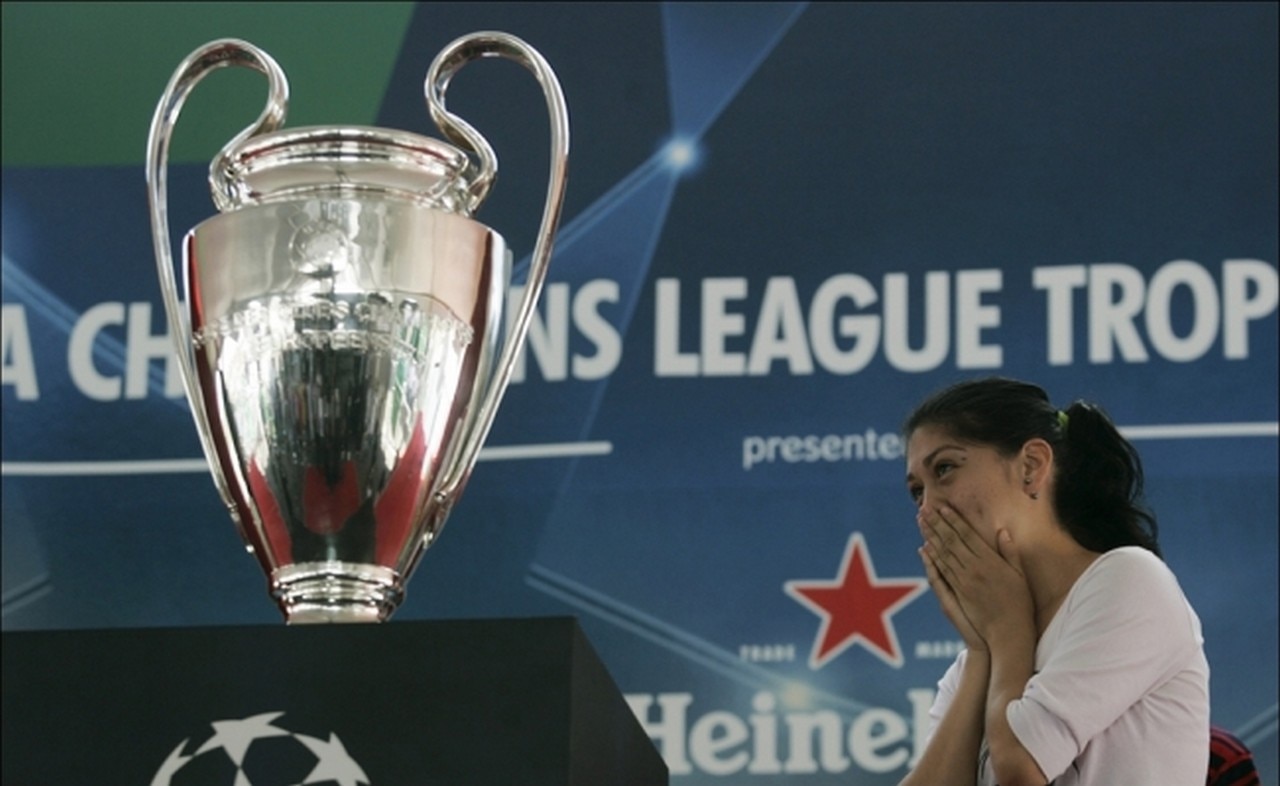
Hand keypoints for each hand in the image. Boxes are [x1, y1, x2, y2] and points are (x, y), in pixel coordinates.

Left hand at [919, 505, 1033, 642]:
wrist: (1008, 631)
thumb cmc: (1019, 603)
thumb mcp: (1020, 575)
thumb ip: (1009, 552)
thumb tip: (1002, 531)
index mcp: (990, 560)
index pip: (967, 535)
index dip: (954, 520)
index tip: (943, 507)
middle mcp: (974, 568)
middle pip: (951, 540)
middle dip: (937, 523)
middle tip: (924, 509)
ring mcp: (963, 580)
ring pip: (943, 553)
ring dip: (931, 536)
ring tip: (921, 522)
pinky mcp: (957, 593)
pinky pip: (942, 571)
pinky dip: (932, 558)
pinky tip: (924, 547)